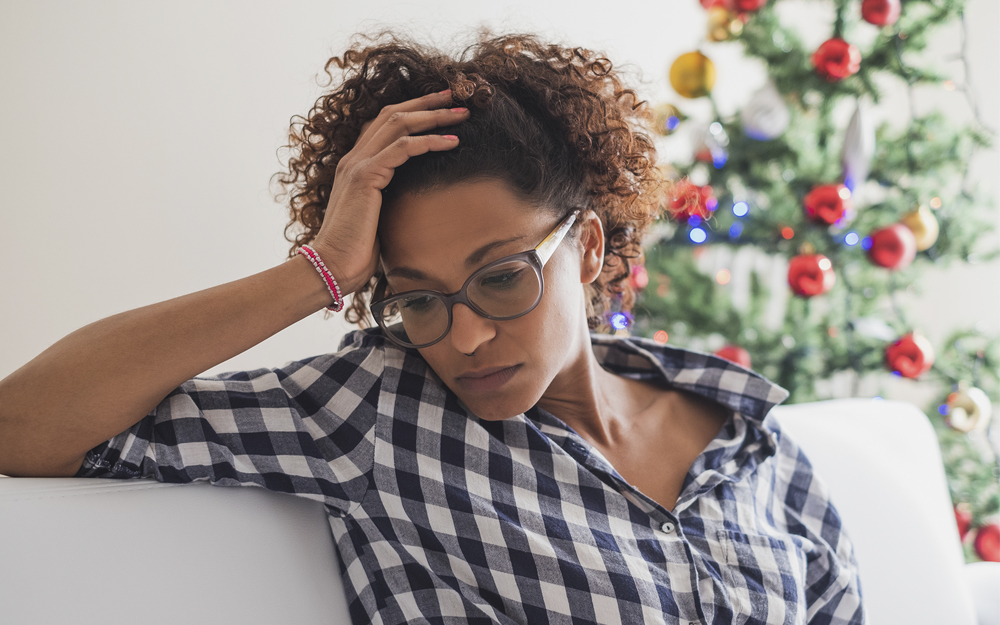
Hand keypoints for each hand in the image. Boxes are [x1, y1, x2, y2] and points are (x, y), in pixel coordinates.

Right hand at [309, 89, 468, 294]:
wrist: (332, 266)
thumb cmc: (356, 251)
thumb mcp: (378, 219)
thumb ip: (390, 201)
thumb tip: (417, 202)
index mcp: (356, 166)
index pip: (384, 124)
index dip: (413, 111)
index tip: (442, 107)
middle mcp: (354, 159)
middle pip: (393, 114)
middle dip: (427, 103)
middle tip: (457, 97)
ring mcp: (357, 165)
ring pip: (399, 124)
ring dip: (434, 116)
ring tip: (461, 115)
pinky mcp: (365, 177)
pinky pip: (402, 148)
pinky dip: (429, 141)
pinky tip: (452, 143)